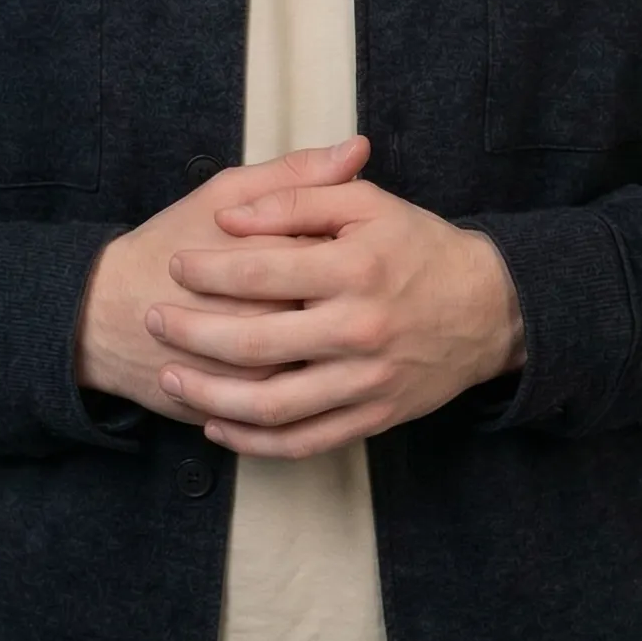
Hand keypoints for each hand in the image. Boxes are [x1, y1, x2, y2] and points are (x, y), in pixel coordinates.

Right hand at [74, 136, 373, 418]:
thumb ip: (294, 173)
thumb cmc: (171, 243)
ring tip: (298, 312)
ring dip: (326, 335)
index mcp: (276, 252)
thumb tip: (359, 147)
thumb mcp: (225, 192)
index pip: (343, 246)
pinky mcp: (255, 399)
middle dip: (336, 291)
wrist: (110, 314)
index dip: (342, 239)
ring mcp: (267, 365)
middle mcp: (276, 313)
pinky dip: (306, 372)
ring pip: (326, 351)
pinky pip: (303, 393)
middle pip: (339, 301)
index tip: (324, 236)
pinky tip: (292, 349)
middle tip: (315, 279)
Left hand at [145, 177, 522, 459]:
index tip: (176, 264)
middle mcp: (359, 329)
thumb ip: (299, 198)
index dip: (209, 269)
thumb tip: (233, 218)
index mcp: (355, 268)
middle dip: (191, 332)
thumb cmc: (419, 246)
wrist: (489, 308)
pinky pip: (304, 442)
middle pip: (254, 342)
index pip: (261, 270)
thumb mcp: (369, 202)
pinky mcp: (373, 416)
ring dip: (210, 397)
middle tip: (152, 319)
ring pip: (272, 405)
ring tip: (170, 377)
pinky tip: (218, 426)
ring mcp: (366, 380)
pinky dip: (255, 442)